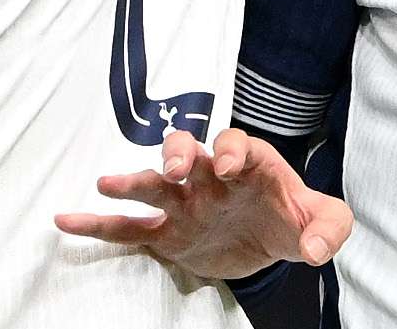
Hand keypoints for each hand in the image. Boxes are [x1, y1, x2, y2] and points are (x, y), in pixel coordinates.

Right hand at [55, 128, 353, 280]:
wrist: (272, 240)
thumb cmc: (294, 217)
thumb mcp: (324, 220)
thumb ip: (329, 227)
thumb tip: (314, 250)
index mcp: (251, 164)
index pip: (240, 146)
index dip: (233, 151)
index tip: (228, 166)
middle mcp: (212, 176)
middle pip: (190, 151)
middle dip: (179, 153)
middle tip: (174, 167)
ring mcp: (185, 202)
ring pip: (154, 184)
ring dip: (133, 181)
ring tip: (106, 182)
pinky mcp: (168, 231)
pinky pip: (129, 226)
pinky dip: (99, 223)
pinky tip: (67, 221)